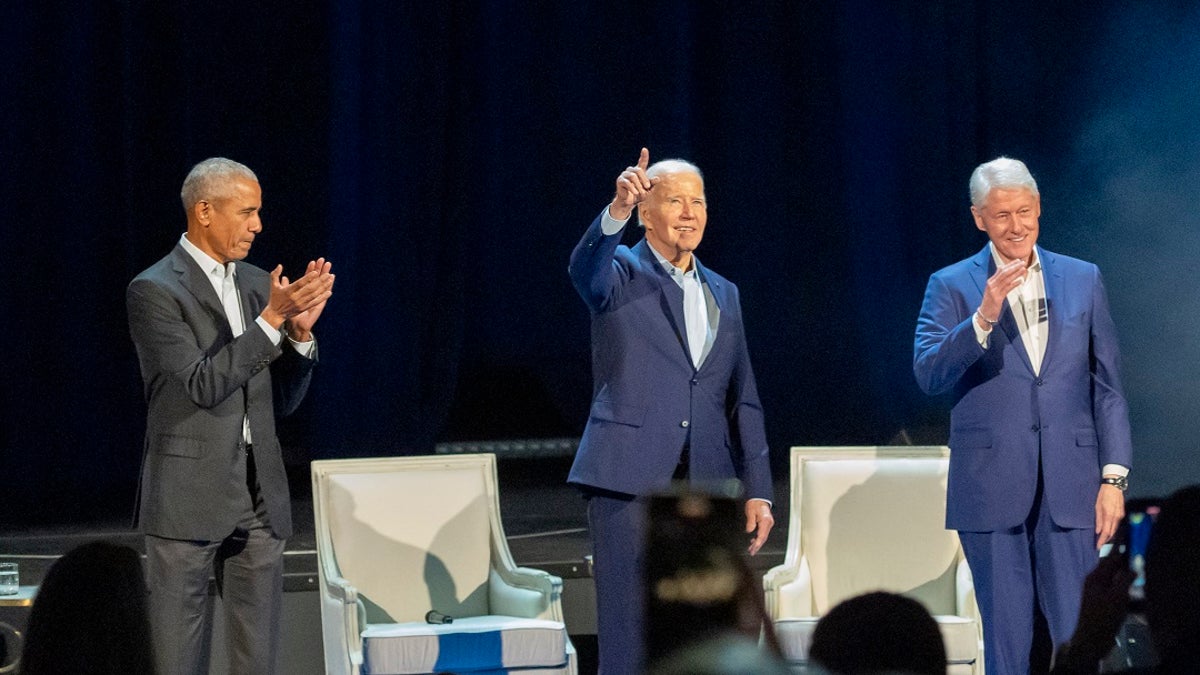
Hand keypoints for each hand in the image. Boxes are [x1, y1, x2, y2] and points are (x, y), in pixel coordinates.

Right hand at [260, 258, 334, 330]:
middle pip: (310, 288)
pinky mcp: (305, 308)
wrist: (276, 315)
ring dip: (324, 287)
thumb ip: (275, 274)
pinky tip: (329, 292)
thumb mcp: (273, 285)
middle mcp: (296, 297)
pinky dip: (323, 297)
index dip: (308, 278)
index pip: (300, 283)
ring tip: (330, 280)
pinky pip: (315, 302)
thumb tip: (279, 265)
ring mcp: (301, 303)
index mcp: (288, 291)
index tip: (315, 272)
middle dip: (320, 281)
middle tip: (328, 274)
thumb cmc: (275, 298)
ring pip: (314, 294)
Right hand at [609, 147, 660, 220]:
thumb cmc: (639, 195)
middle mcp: (631, 171)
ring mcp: (624, 175)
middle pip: (638, 170)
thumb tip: (657, 179)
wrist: (629, 202)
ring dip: (638, 184)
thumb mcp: (647, 190)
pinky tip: (636, 192)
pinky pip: (627, 182)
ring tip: (641, 192)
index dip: (643, 155)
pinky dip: (632, 188)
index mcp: (638, 171)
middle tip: (647, 187)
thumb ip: (652, 184)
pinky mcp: (620, 181)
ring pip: (633, 176)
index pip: (642, 162)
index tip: (644, 149)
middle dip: (644, 179)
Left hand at [744, 499, 773, 555]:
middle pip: (763, 538)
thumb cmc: (754, 503)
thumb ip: (750, 522)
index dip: (757, 543)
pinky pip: (763, 533)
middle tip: (751, 552)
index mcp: (765, 521)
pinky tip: (753, 541)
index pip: (762, 535)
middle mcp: (769, 523)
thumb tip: (749, 531)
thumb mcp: (750, 511)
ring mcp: (768, 524)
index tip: (753, 549)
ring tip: (751, 549)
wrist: (759, 498)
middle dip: (757, 546)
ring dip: (757, 543)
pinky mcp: (766, 524)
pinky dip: (758, 538)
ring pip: (763, 536)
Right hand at [977, 258, 1025, 326]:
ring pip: (1006, 279)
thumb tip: (1010, 276)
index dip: (1009, 264)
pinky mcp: (997, 298)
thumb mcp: (994, 290)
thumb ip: (1001, 283)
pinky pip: (1007, 289)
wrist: (984, 314)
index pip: (1000, 270)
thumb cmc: (990, 303)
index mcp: (991, 281)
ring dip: (1016, 273)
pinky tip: (1020, 281)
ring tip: (1023, 269)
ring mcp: (994, 291)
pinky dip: (1014, 284)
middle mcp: (991, 284)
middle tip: (1022, 263)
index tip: (1017, 261)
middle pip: (1003, 273)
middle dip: (1014, 267)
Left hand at [1055, 553, 1133, 669]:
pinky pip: (1113, 586)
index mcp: (1095, 576)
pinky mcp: (1101, 601)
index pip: (1110, 556)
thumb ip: (1124, 580)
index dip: (1118, 542)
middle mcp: (1094, 581)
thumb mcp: (1116, 597)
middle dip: (1121, 555)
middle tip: (1132, 544)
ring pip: (1112, 575)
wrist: (1091, 639)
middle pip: (1111, 564)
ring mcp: (1096, 591)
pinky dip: (1121, 583)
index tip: (1124, 528)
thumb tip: (1132, 567)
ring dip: (1121, 569)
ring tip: (1130, 561)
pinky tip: (1126, 583)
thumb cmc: (1102, 617)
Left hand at [1095, 482, 1124, 548]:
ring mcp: (1120, 515)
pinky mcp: (1122, 513)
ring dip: (1109, 535)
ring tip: (1102, 540)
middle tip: (1099, 545)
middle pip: (1112, 532)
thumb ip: (1098, 519)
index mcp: (1109, 515)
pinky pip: (1117, 524)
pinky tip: (1108, 531)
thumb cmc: (1103, 495)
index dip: (1102, 540)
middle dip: (1106, 540)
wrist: (1113, 486)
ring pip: (1115, 529)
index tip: (1098, 546)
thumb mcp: (1097, 506)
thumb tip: (1098, 531)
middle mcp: (1116, 517)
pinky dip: (1112, 529)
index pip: (1106, 532)